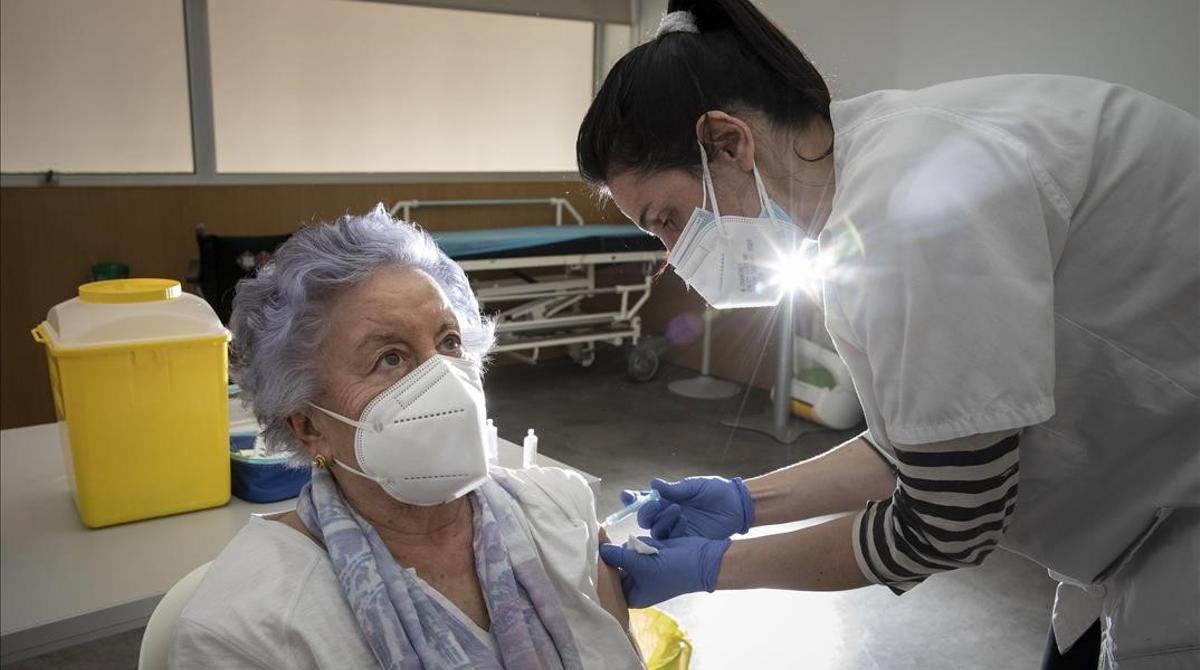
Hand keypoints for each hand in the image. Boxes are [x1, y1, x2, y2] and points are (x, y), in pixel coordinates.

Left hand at [598, 535, 730, 607]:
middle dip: (618, 557)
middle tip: (621, 550)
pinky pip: (636, 545)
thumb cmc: (671, 572)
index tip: (596, 558)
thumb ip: (618, 557)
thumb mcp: (641, 566)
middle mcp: (635, 584)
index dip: (602, 572)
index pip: (608, 585)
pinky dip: (642, 542)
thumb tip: (599, 549)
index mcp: (632, 596)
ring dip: (633, 548)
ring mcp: (641, 569)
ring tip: (647, 551)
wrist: (701, 560)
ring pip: (624, 553)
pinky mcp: (648, 554)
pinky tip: (653, 545)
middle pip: (614, 568)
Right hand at [620, 476, 753, 539]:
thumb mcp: (696, 486)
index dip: (632, 499)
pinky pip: (670, 540)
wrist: (736, 506)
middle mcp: (666, 514)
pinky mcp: (685, 541)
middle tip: (655, 504)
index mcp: (667, 498)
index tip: (626, 496)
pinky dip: (673, 530)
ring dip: (661, 520)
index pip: (643, 499)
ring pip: (655, 530)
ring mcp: (675, 528)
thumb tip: (654, 484)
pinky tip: (684, 521)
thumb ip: (676, 488)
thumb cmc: (716, 491)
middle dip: (644, 512)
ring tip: (677, 510)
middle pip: (644, 518)